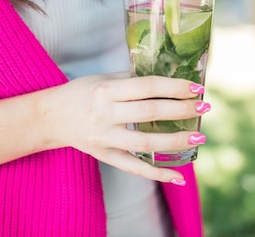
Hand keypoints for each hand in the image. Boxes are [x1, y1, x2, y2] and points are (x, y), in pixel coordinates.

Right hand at [45, 72, 208, 184]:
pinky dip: (158, 174)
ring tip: (199, 137)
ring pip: (146, 144)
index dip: (174, 88)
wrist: (50, 117)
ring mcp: (105, 138)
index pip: (148, 87)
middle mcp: (105, 115)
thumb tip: (169, 78)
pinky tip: (179, 176)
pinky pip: (134, 168)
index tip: (196, 88)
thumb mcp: (104, 79)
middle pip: (150, 113)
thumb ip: (133, 80)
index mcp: (106, 91)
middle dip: (181, 110)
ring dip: (176, 141)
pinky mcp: (105, 156)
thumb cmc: (81, 92)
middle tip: (204, 107)